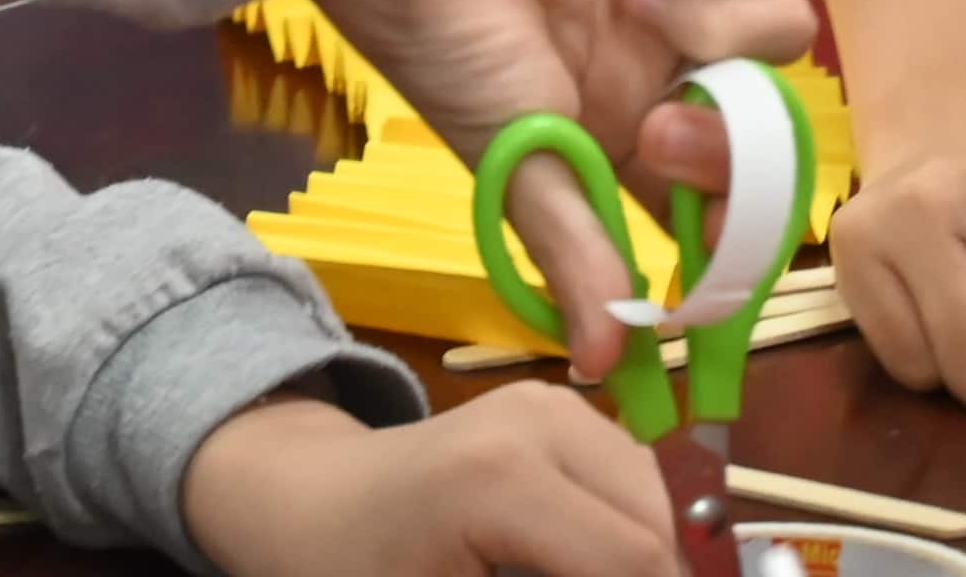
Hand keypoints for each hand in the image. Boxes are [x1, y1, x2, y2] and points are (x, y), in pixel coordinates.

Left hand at [182, 386, 675, 576]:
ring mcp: (556, 405)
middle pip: (664, 524)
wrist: (301, 499)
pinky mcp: (564, 411)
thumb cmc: (345, 571)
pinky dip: (641, 539)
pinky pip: (636, 486)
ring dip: (661, 560)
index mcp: (498, 480)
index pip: (633, 563)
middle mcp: (541, 420)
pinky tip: (605, 570)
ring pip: (663, 502)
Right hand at [312, 0, 811, 379]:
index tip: (717, 239)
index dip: (741, 210)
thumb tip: (605, 368)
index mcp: (633, 122)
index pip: (730, 180)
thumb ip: (577, 255)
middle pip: (767, 106)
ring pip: (779, 22)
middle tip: (654, 127)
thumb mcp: (517, 166)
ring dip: (713, 22)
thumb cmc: (451, 47)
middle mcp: (670, 51)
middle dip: (726, 133)